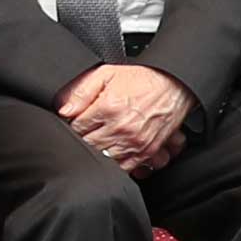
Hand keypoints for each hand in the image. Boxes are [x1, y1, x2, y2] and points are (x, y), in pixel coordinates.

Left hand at [58, 60, 193, 173]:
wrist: (174, 85)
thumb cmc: (142, 79)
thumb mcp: (107, 74)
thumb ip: (82, 91)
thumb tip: (65, 110)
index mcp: (108, 108)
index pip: (77, 127)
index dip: (75, 123)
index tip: (80, 121)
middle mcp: (121, 128)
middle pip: (89, 144)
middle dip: (85, 138)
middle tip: (89, 130)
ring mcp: (134, 142)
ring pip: (104, 157)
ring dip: (99, 150)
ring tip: (101, 139)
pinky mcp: (146, 151)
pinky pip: (124, 166)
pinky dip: (116, 162)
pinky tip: (114, 151)